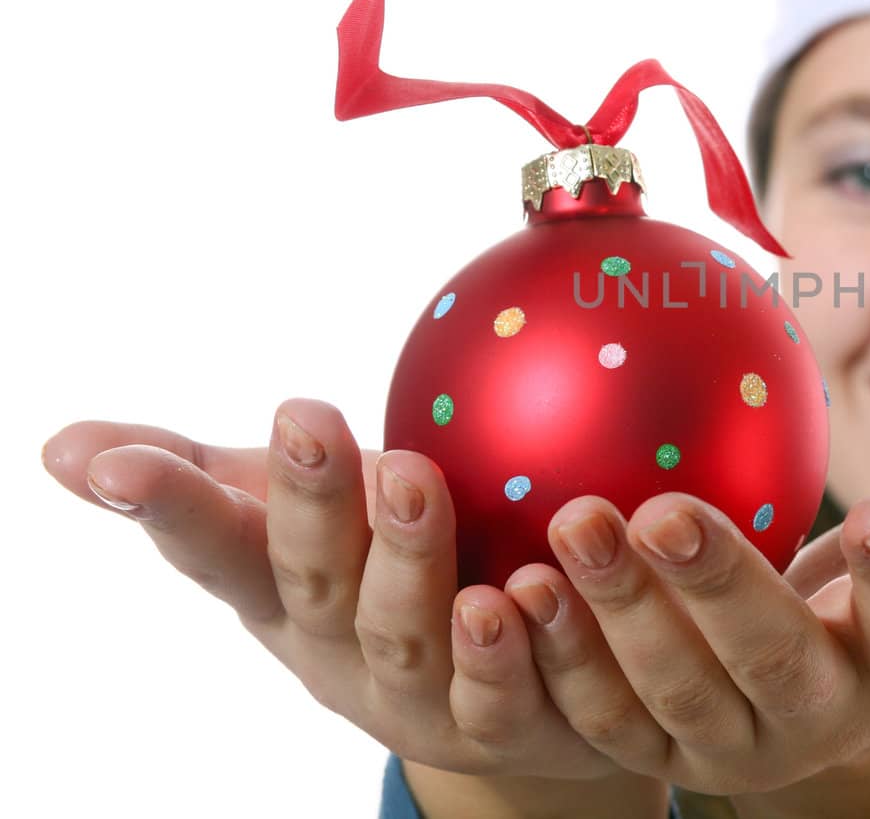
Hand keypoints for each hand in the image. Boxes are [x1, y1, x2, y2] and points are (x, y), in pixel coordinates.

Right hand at [39, 399, 632, 781]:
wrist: (500, 695)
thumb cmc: (377, 571)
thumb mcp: (289, 522)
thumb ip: (196, 478)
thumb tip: (63, 449)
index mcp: (277, 596)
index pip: (214, 548)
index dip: (169, 510)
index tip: (121, 467)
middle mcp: (335, 654)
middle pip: (315, 581)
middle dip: (309, 504)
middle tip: (308, 420)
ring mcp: (415, 700)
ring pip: (408, 637)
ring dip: (408, 561)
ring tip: (415, 482)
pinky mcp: (501, 727)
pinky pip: (508, 693)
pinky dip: (515, 647)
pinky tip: (529, 587)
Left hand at [511, 442, 869, 797]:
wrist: (859, 693)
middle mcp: (827, 717)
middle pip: (773, 664)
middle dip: (717, 591)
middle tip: (661, 510)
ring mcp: (741, 744)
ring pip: (674, 694)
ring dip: (618, 617)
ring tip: (572, 527)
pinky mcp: (670, 747)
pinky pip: (608, 711)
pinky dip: (562, 658)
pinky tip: (518, 581)